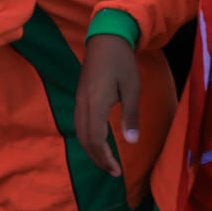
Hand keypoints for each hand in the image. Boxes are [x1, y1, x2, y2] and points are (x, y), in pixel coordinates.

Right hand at [74, 34, 141, 176]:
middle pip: (84, 140)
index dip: (105, 158)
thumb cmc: (122, 62)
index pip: (96, 140)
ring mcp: (79, 100)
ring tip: (105, 160)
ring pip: (79, 132)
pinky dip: (87, 138)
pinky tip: (98, 141)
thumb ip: (131, 116)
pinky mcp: (80, 96)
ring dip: (91, 150)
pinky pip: (79, 124)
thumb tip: (132, 142)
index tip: (116, 171)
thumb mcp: (132, 89)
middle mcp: (83, 105)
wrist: (105, 39)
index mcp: (95, 104)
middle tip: (112, 171)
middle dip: (97, 158)